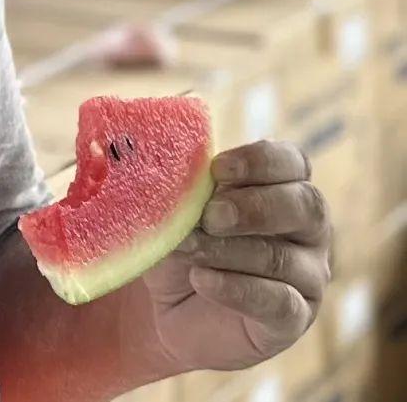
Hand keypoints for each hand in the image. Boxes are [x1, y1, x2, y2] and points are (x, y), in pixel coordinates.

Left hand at [121, 141, 331, 376]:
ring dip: (229, 251)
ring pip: (282, 257)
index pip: (293, 162)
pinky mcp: (296, 319)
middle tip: (211, 216)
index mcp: (285, 187)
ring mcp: (308, 276)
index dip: (259, 162)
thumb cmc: (184, 246)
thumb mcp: (180, 213)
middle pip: (306, 206)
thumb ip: (188, 191)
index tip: (217, 169)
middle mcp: (308, 230)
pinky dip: (236, 289)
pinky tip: (201, 280)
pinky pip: (280, 303)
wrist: (173, 311)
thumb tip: (177, 172)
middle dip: (254, 207)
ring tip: (189, 248)